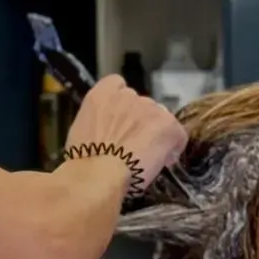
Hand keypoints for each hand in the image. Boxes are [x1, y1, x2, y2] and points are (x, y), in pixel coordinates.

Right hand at [64, 75, 186, 190]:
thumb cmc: (84, 161)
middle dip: (139, 122)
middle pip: (141, 104)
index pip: (116, 85)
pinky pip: (177, 134)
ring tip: (147, 155)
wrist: (98, 173)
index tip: (120, 121)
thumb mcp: (81, 135)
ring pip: (159, 118)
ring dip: (155, 132)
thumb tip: (110, 136)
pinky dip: (173, 146)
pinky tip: (163, 161)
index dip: (122, 104)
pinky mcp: (167, 123)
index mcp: (101, 96)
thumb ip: (98, 125)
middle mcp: (126, 95)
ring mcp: (149, 107)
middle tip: (132, 145)